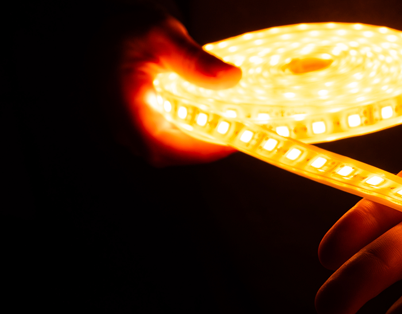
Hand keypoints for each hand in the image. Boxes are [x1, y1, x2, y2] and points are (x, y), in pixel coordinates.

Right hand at [108, 8, 240, 165]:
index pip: (165, 145)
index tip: (236, 138)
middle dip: (211, 147)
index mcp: (126, 106)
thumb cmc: (134, 32)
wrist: (116, 33)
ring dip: (206, 144)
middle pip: (174, 154)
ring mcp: (133, 132)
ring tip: (237, 127)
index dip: (203, 149)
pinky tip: (219, 123)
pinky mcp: (143, 131)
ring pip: (175, 152)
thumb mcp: (165, 37)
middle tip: (246, 131)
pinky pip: (173, 144)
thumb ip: (194, 60)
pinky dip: (198, 137)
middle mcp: (125, 126)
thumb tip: (232, 78)